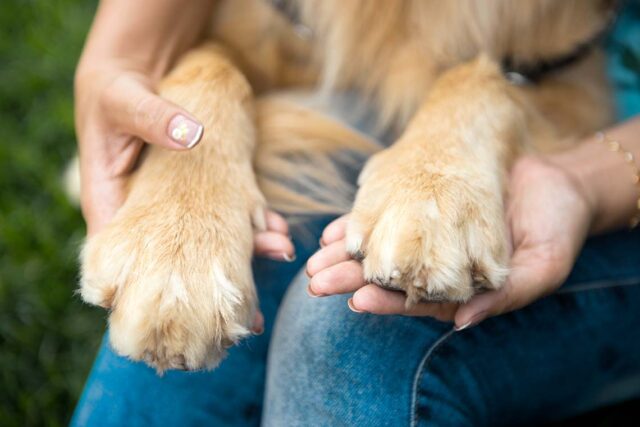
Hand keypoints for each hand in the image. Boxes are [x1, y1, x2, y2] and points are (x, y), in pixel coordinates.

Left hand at [306, 155, 594, 327]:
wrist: (557, 183)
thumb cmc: (556, 228)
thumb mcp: (542, 267)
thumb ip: (505, 296)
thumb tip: (462, 322)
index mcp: (462, 289)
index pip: (417, 301)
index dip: (386, 301)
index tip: (356, 299)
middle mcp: (439, 267)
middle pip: (389, 278)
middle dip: (350, 280)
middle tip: (317, 281)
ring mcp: (429, 239)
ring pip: (381, 250)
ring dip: (347, 255)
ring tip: (315, 259)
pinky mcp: (424, 211)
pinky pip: (387, 218)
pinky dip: (360, 225)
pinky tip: (334, 231)